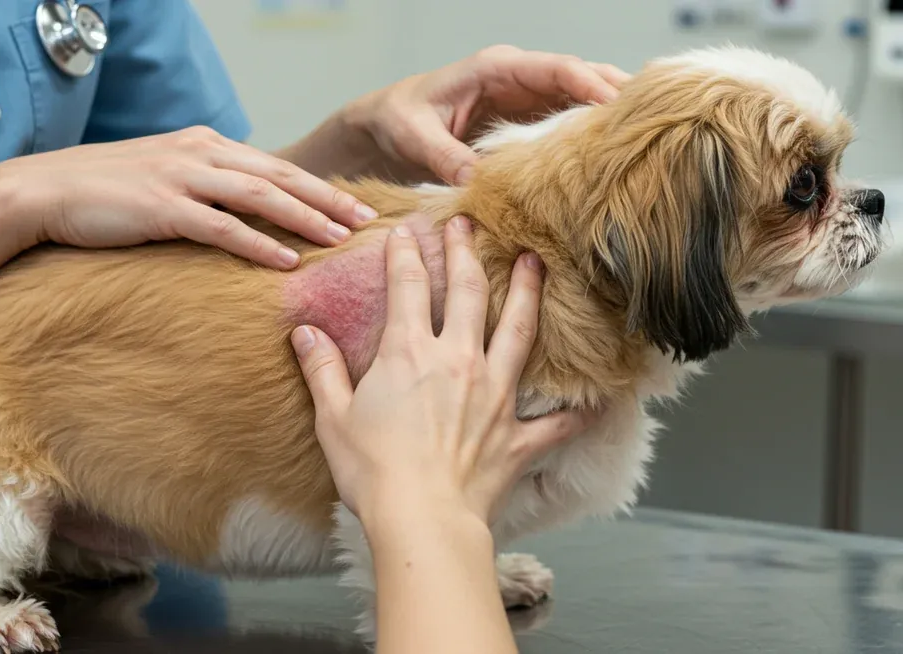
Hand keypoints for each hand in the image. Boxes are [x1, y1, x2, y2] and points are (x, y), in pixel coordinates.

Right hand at [6, 126, 378, 268]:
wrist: (43, 190)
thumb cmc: (103, 192)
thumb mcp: (161, 177)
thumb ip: (202, 187)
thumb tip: (238, 214)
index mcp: (204, 145)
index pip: (275, 165)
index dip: (319, 186)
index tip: (354, 207)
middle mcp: (200, 154)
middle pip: (280, 175)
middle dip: (328, 198)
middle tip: (366, 221)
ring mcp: (181, 178)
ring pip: (259, 195)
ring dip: (304, 217)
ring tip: (339, 239)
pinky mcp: (161, 208)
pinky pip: (220, 227)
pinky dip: (256, 243)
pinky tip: (285, 260)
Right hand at [291, 216, 595, 524]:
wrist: (423, 519)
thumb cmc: (373, 472)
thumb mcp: (333, 418)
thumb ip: (322, 370)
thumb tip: (304, 334)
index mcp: (409, 354)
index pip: (407, 287)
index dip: (406, 253)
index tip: (407, 230)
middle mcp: (457, 361)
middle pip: (467, 292)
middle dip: (466, 252)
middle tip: (469, 223)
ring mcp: (494, 394)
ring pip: (519, 331)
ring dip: (528, 293)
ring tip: (536, 262)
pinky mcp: (517, 435)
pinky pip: (558, 420)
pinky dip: (580, 409)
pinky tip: (598, 398)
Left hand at [345, 45, 629, 184]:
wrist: (385, 127)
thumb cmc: (397, 120)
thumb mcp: (415, 137)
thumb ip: (445, 157)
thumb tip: (478, 183)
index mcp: (496, 68)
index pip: (557, 69)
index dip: (591, 85)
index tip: (618, 107)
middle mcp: (518, 79)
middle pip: (581, 79)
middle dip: (617, 98)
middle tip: (653, 125)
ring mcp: (526, 101)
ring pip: (581, 101)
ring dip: (610, 119)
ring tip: (645, 144)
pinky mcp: (525, 124)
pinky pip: (566, 125)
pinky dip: (589, 139)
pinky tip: (610, 162)